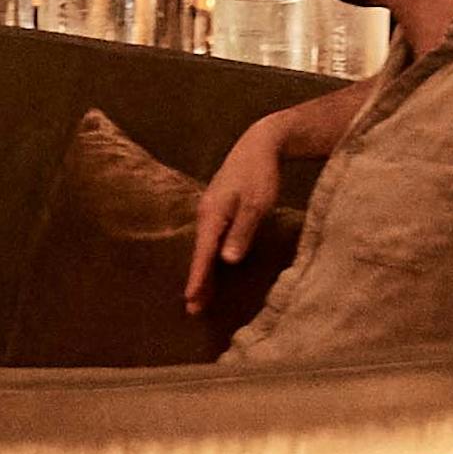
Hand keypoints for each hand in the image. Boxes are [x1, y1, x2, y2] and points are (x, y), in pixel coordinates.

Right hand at [182, 108, 314, 303]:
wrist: (259, 144)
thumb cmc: (260, 174)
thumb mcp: (256, 203)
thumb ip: (242, 232)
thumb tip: (227, 261)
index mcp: (213, 214)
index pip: (204, 252)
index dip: (198, 277)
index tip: (191, 300)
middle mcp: (206, 214)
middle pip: (200, 253)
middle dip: (196, 280)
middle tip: (192, 309)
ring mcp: (211, 211)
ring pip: (204, 247)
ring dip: (203, 271)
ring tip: (200, 296)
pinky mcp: (219, 210)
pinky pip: (210, 239)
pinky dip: (209, 257)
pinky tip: (213, 266)